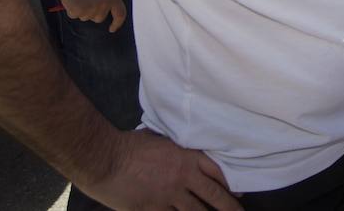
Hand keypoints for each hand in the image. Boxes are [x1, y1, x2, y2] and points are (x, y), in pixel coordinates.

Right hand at [57, 0, 127, 32]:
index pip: (120, 14)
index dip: (117, 23)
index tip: (112, 28)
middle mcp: (103, 6)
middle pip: (99, 17)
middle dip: (94, 12)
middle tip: (87, 0)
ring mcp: (89, 11)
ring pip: (85, 16)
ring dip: (82, 9)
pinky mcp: (77, 12)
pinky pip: (73, 13)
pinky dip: (71, 7)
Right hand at [85, 128, 241, 210]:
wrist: (105, 160)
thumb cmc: (129, 146)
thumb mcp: (160, 139)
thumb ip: (175, 148)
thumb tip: (182, 149)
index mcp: (186, 157)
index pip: (217, 172)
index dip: (230, 184)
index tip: (239, 192)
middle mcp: (183, 178)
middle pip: (214, 196)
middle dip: (230, 207)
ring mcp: (169, 196)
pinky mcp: (154, 210)